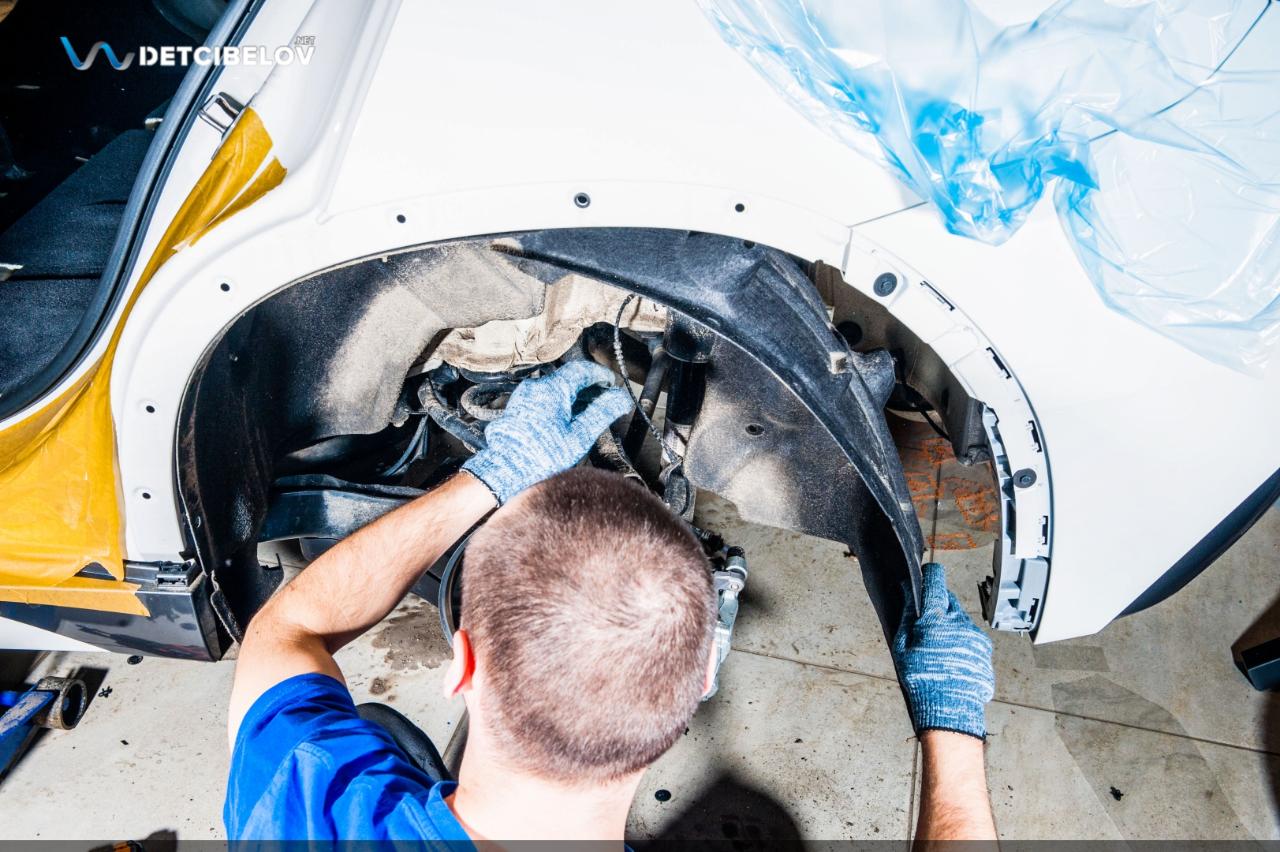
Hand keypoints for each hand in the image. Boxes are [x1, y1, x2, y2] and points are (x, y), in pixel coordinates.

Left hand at [461, 361, 631, 503]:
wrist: (506, 471)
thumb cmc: (541, 456)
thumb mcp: (580, 435)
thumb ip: (602, 413)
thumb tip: (620, 399)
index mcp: (553, 388)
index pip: (582, 369)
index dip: (601, 375)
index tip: (612, 383)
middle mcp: (536, 387)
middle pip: (569, 378)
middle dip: (590, 387)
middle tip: (606, 400)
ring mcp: (525, 396)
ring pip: (556, 388)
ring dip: (575, 396)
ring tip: (590, 412)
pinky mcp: (518, 407)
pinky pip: (544, 398)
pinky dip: (560, 403)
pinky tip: (568, 419)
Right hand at [891, 562, 994, 739]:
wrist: (951, 708)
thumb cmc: (921, 677)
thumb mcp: (902, 646)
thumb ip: (907, 614)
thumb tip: (906, 590)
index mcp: (936, 617)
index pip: (936, 580)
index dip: (928, 574)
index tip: (924, 575)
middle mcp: (959, 621)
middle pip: (948, 599)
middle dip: (937, 604)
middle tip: (925, 623)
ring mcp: (975, 634)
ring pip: (960, 618)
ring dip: (949, 624)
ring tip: (938, 648)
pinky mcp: (984, 648)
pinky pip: (970, 635)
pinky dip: (961, 640)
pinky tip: (951, 657)